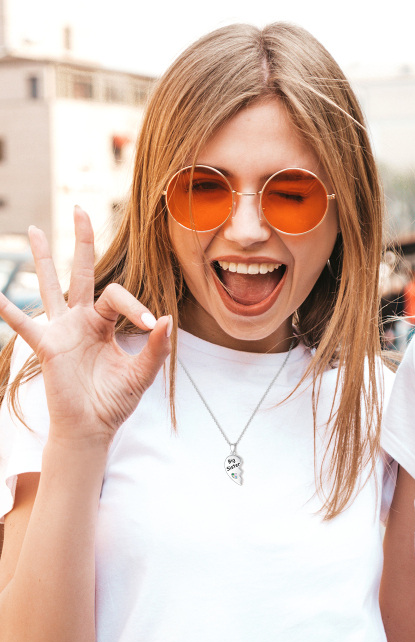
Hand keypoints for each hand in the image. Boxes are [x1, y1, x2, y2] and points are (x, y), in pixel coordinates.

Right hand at [0, 207, 171, 445]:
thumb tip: (165, 319)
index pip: (117, 296)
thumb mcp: (142, 373)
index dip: (134, 305)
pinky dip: (9, 311)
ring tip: (33, 229)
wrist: (94, 426)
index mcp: (106, 323)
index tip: (149, 323)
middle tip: (81, 209)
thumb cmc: (115, 399)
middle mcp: (82, 320)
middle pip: (81, 273)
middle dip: (81, 242)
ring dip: (43, 258)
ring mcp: (61, 330)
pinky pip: (25, 326)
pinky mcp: (48, 347)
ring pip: (51, 286)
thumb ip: (156, 348)